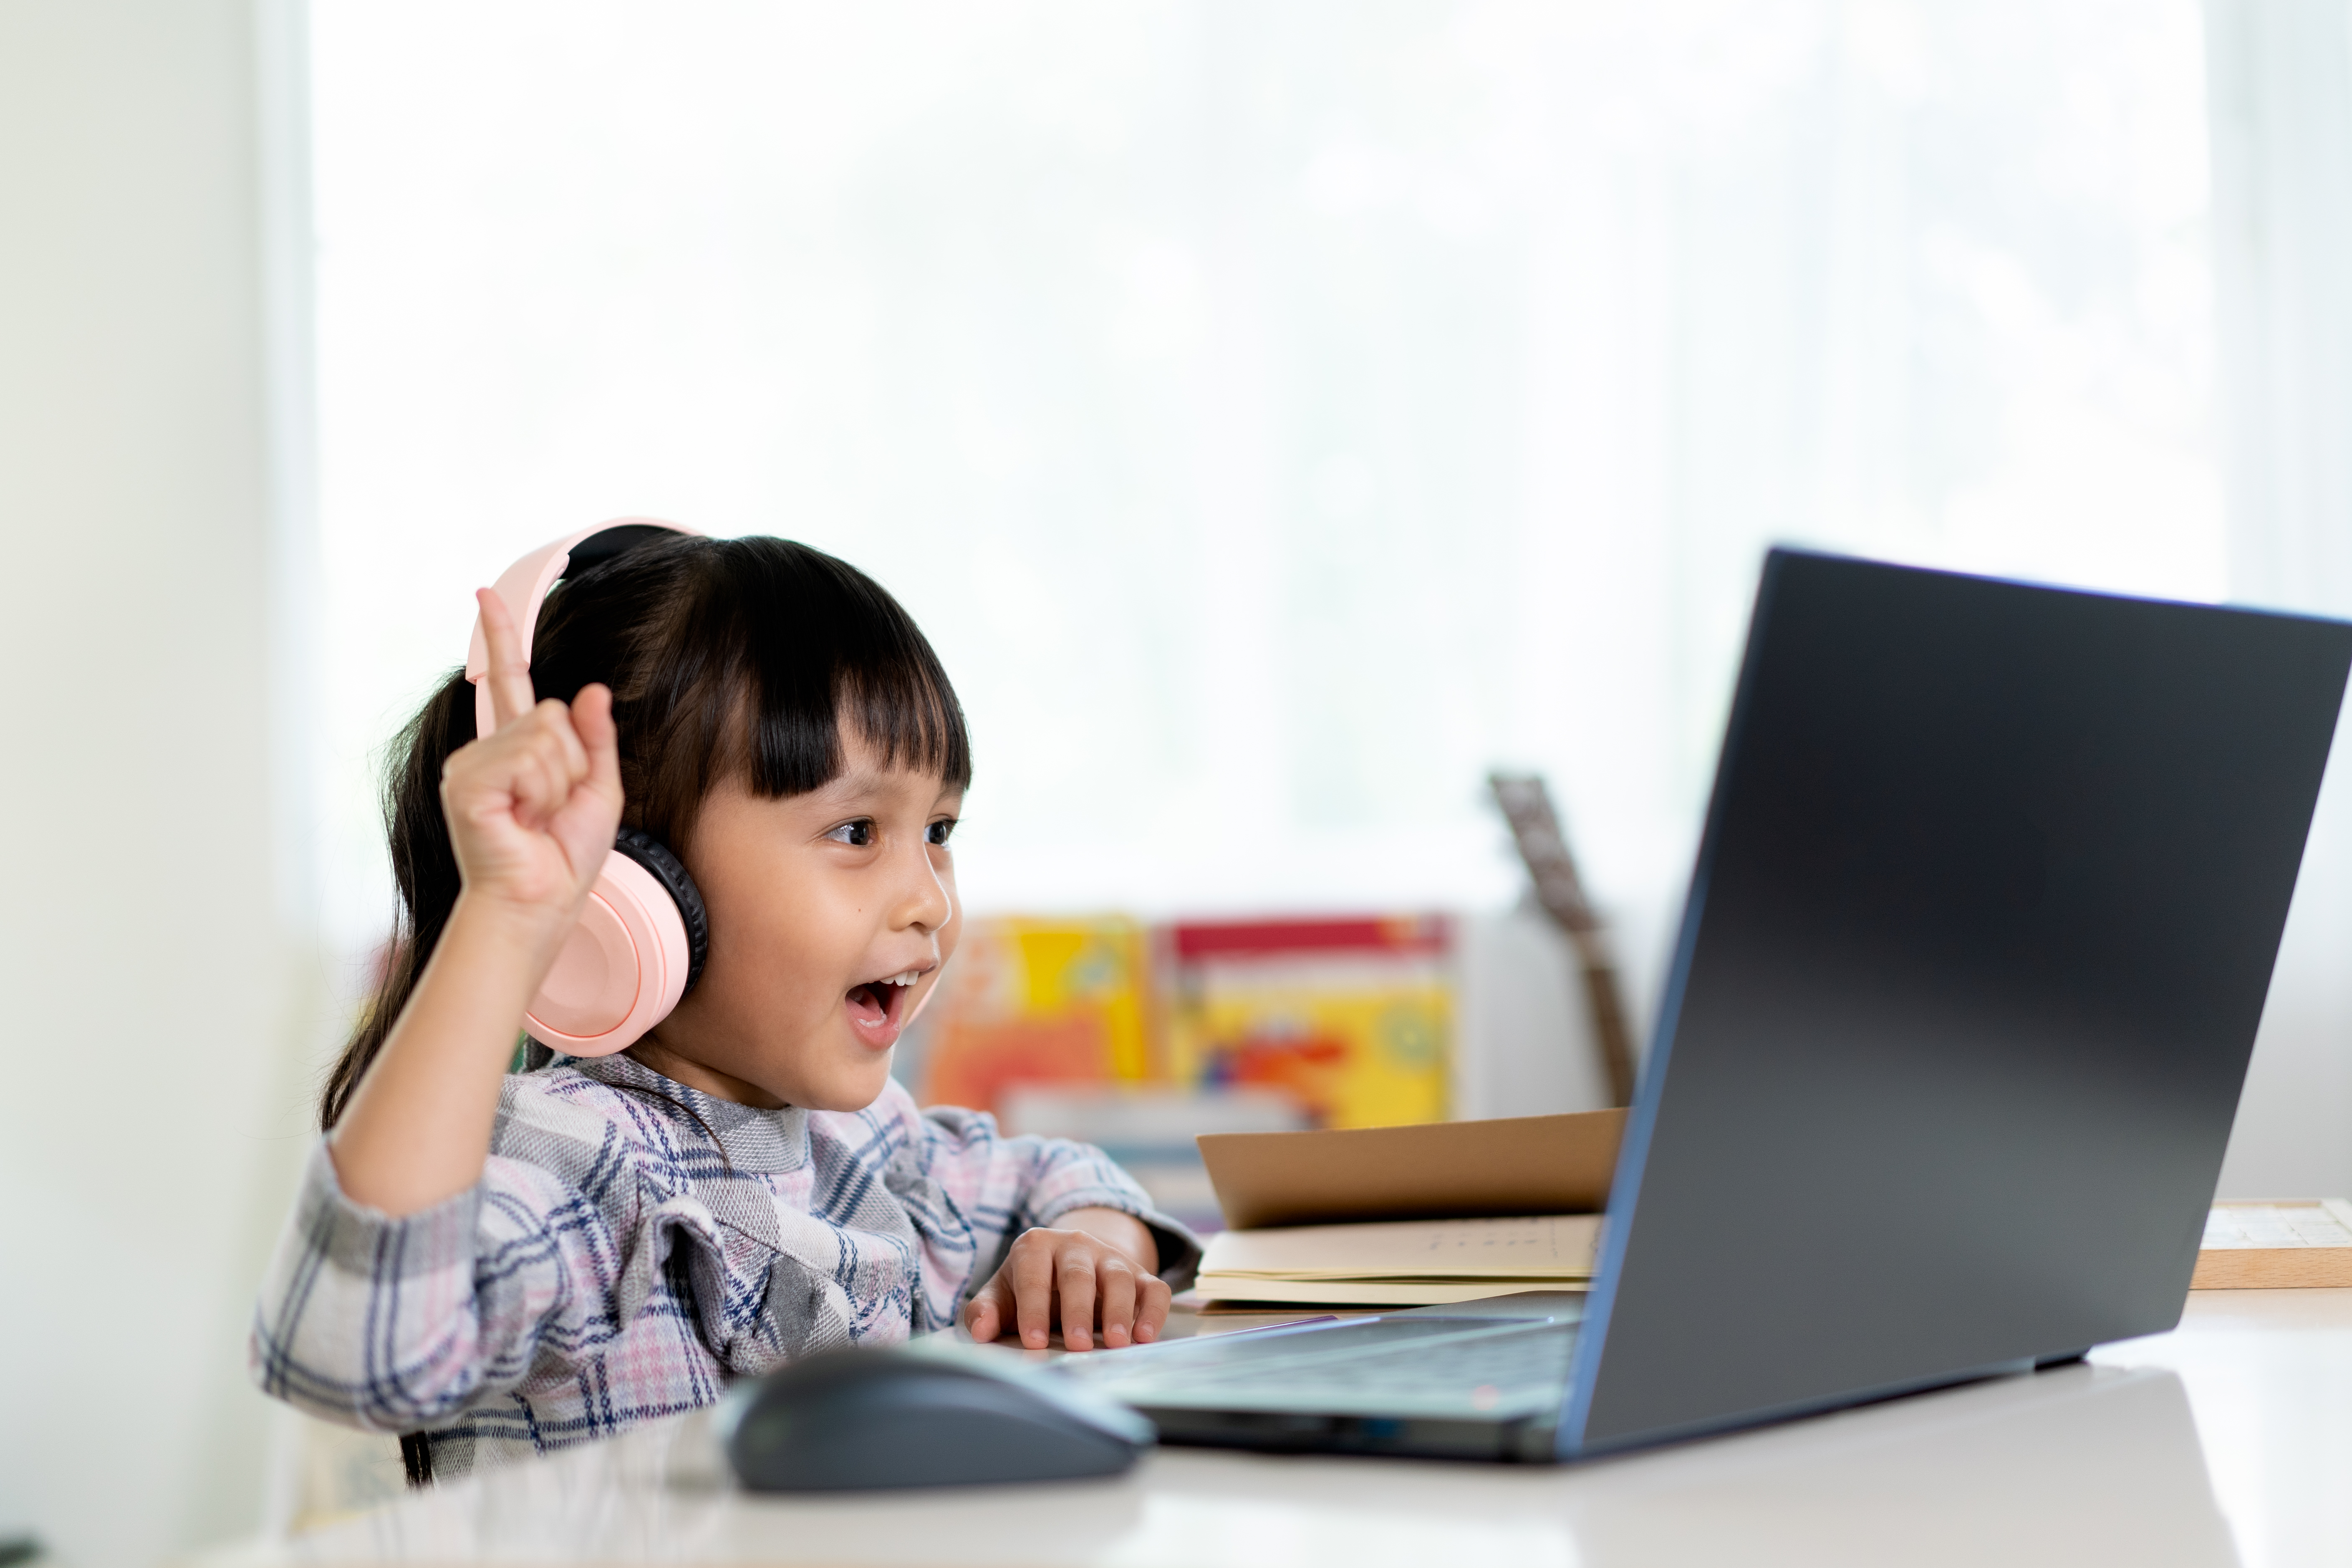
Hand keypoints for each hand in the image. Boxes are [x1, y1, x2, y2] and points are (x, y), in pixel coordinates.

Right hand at [442, 587, 623, 935]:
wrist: (540, 904)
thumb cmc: (563, 858)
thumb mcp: (598, 791)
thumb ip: (595, 739)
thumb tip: (591, 690)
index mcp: (515, 750)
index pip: (509, 679)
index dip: (499, 634)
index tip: (485, 593)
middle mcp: (486, 751)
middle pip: (553, 715)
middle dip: (573, 766)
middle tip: (551, 811)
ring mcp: (471, 766)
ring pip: (546, 735)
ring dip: (560, 783)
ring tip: (537, 819)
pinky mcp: (468, 784)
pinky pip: (530, 760)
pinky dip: (542, 793)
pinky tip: (522, 820)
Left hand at [964, 1209, 1168, 1350]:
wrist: (1067, 1266)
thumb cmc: (1029, 1287)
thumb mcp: (1003, 1294)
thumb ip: (986, 1310)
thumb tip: (981, 1330)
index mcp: (1036, 1246)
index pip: (1033, 1275)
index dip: (1033, 1308)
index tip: (1034, 1341)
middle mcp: (1075, 1245)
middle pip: (1078, 1275)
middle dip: (1078, 1310)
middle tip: (1077, 1345)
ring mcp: (1110, 1257)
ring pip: (1118, 1278)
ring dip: (1120, 1311)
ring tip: (1117, 1343)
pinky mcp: (1139, 1274)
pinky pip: (1153, 1288)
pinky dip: (1154, 1311)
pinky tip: (1146, 1336)